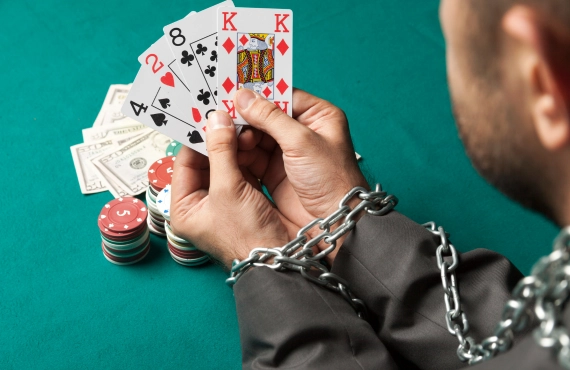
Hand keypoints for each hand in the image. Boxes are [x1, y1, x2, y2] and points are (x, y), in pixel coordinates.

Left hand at [169, 111, 291, 268]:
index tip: (209, 115)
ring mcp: (224, 200)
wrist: (281, 257)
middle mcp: (201, 203)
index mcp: (184, 206)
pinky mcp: (245, 198)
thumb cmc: (247, 236)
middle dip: (218, 139)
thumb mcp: (228, 189)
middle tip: (227, 114)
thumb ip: (221, 152)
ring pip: (226, 163)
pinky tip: (255, 138)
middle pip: (206, 161)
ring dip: (235, 145)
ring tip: (244, 124)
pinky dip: (248, 155)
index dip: (197, 138)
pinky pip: (243, 170)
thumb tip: (216, 119)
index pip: (185, 162)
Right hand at [234, 88, 368, 261]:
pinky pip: (252, 157)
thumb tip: (243, 96)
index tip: (232, 90)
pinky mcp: (276, 172)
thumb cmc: (332, 179)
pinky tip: (225, 150)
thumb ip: (271, 117)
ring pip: (256, 136)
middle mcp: (303, 131)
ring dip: (239, 136)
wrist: (335, 222)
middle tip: (220, 113)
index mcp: (319, 116)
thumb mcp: (301, 142)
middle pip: (266, 116)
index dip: (259, 94)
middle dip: (244, 117)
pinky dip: (239, 154)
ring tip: (221, 133)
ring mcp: (288, 152)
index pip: (284, 96)